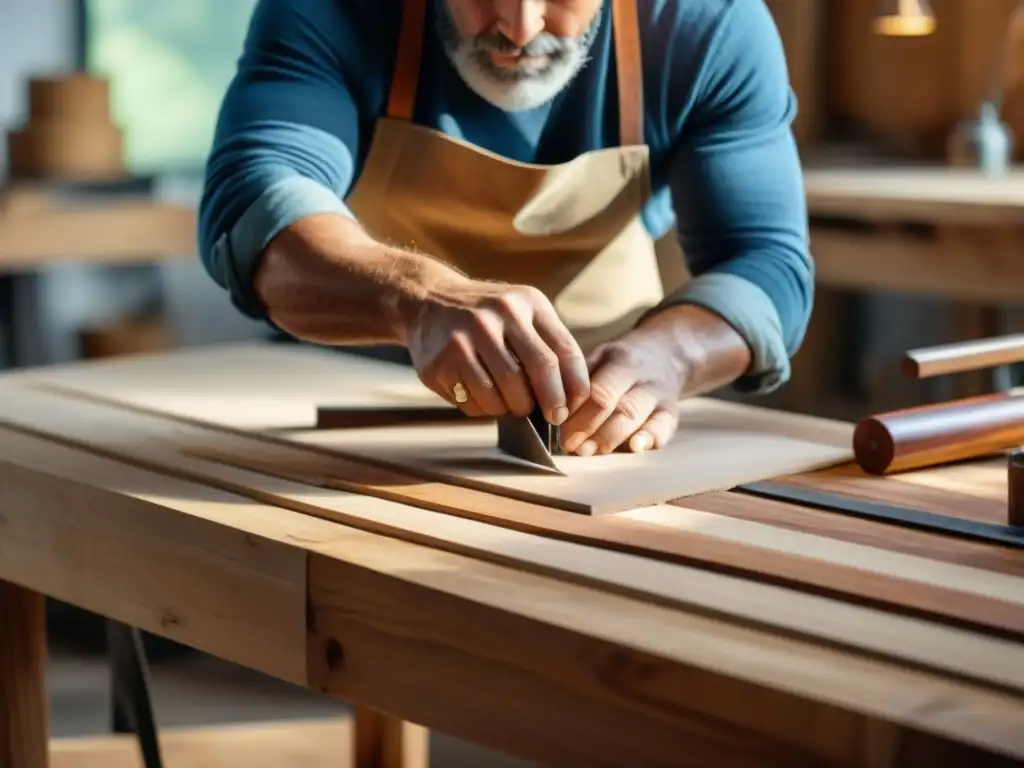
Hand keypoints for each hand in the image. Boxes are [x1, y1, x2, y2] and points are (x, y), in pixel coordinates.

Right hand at [405, 279, 590, 423]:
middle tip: (550, 418)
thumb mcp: (523, 310)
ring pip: (502, 394)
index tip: (572, 409)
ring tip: (513, 405)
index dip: (574, 388)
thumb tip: (574, 397)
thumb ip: (549, 343)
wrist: (428, 300)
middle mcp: (495, 315)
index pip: (563, 352)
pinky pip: (472, 402)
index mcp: (526, 302)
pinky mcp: (439, 362)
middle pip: (536, 372)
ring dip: (513, 409)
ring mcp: (464, 338)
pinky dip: (484, 409)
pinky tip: (484, 398)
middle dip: (549, 403)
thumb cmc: (489, 314)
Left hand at [560, 325, 686, 455]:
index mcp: (621, 360)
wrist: (666, 355)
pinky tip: (635, 448)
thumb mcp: (599, 358)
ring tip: (588, 452)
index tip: (557, 426)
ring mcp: (660, 395)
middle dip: (590, 428)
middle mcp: (643, 377)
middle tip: (570, 446)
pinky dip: (650, 439)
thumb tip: (548, 408)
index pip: (598, 389)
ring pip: (636, 417)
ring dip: (610, 439)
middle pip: (618, 406)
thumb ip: (579, 381)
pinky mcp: (672, 413)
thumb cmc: (619, 363)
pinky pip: (664, 427)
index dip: (577, 412)